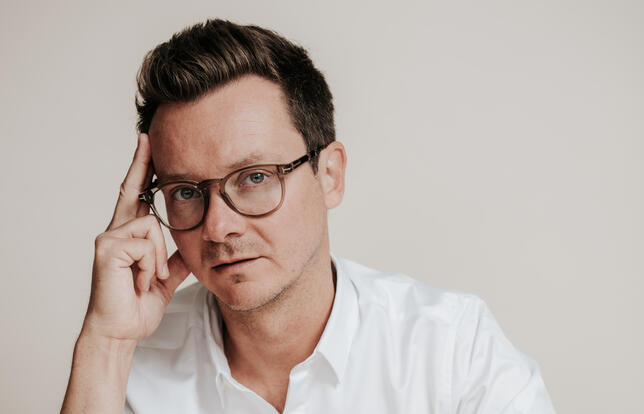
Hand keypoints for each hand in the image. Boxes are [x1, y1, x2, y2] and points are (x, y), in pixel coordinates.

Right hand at [82, 133, 189, 341]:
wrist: (121, 331)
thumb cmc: (137, 306)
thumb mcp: (164, 278)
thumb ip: (175, 259)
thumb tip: (191, 244)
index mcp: (130, 236)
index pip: (136, 195)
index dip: (142, 170)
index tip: (148, 144)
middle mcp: (116, 231)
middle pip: (133, 190)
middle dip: (142, 163)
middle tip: (147, 137)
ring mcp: (109, 238)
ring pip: (152, 226)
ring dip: (159, 259)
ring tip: (150, 280)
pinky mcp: (108, 248)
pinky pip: (146, 243)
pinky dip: (151, 266)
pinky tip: (141, 282)